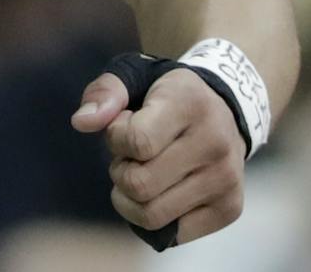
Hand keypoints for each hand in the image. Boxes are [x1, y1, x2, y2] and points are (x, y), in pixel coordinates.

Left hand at [73, 64, 246, 244]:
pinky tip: (161, 191)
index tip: (123, 126)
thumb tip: (80, 122)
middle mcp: (215, 144)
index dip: (116, 139)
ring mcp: (226, 180)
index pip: (138, 142)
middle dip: (120, 171)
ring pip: (153, 215)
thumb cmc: (167, 96)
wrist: (226, 112)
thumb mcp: (134, 76)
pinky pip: (173, 234)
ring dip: (132, 198)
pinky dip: (154, 217)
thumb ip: (104, 93)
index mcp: (190, 104)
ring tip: (143, 173)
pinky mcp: (230, 209)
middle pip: (140, 185)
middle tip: (130, 156)